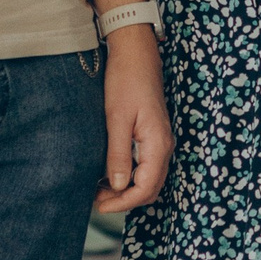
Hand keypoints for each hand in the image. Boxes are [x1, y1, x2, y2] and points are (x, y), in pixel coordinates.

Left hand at [94, 27, 172, 213]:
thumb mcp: (117, 118)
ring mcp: (159, 141)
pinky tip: (108, 172)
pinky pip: (145, 166)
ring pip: (148, 179)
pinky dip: (129, 176)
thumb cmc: (126, 80)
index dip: (123, 203)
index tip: (100, 206)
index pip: (146, 188)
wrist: (135, 54)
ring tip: (99, 188)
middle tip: (97, 199)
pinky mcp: (152, 136)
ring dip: (126, 189)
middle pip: (150, 188)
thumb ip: (119, 154)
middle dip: (125, 200)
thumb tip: (118, 186)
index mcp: (158, 144)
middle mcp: (163, 146)